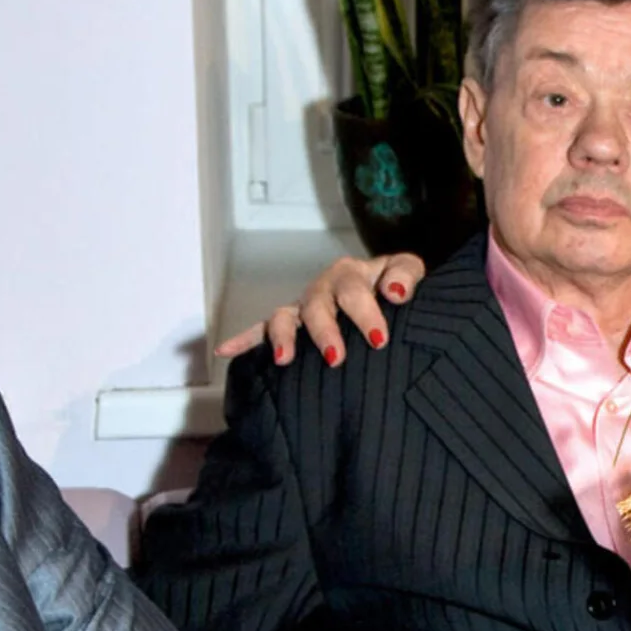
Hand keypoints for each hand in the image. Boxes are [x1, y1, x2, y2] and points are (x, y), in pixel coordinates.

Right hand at [214, 253, 426, 366]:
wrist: (385, 293)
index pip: (354, 291)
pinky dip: (244, 339)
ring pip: (285, 318)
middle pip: (317, 306)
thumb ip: (405, 274)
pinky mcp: (290, 324)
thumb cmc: (394, 284)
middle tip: (335, 358)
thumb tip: (395, 292)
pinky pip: (261, 330)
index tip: (378, 339)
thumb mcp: (404, 271)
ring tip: (284, 360)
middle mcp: (322, 289)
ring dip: (283, 338)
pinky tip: (225, 352)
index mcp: (350, 275)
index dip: (365, 314)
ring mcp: (303, 307)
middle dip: (324, 332)